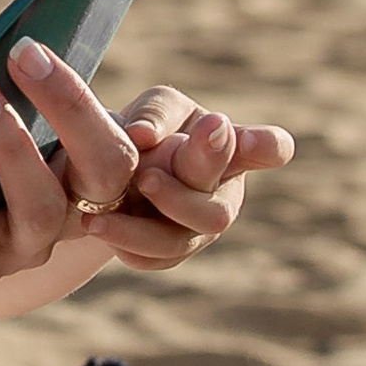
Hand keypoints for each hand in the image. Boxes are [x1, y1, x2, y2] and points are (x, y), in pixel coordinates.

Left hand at [0, 35, 145, 297]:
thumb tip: (20, 22)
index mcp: (76, 165)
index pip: (115, 139)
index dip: (89, 99)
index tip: (36, 47)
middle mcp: (65, 211)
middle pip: (103, 173)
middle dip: (70, 110)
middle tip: (21, 57)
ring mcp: (22, 247)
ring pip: (39, 207)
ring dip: (8, 145)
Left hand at [88, 88, 293, 269]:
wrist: (113, 166)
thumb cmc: (151, 128)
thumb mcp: (155, 106)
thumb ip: (156, 113)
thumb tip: (143, 136)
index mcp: (234, 149)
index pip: (270, 148)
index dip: (267, 149)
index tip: (250, 143)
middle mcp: (224, 195)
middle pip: (216, 211)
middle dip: (181, 197)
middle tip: (145, 179)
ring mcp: (198, 230)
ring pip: (180, 241)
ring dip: (142, 229)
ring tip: (101, 214)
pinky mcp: (168, 252)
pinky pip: (150, 258)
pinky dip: (121, 241)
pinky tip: (95, 224)